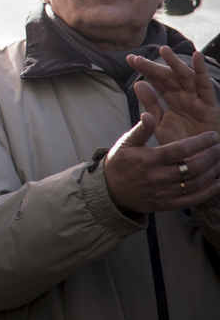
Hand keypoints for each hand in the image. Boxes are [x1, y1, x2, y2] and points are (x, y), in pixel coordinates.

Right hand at [103, 111, 219, 212]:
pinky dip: (208, 192)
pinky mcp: (167, 204)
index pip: (180, 149)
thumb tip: (148, 115)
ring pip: (196, 183)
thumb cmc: (119, 163)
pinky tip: (217, 182)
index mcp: (149, 160)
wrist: (110, 191)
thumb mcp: (126, 143)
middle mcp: (158, 177)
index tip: (213, 136)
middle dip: (211, 156)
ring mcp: (164, 192)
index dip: (200, 143)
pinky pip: (193, 199)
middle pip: (193, 167)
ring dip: (212, 172)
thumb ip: (141, 130)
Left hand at [129, 48, 219, 144]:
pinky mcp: (211, 107)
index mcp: (172, 98)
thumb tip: (138, 83)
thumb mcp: (160, 123)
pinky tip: (196, 57)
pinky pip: (206, 86)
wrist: (199, 163)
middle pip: (168, 76)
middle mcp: (185, 96)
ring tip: (163, 50)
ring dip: (175, 63)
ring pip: (186, 77)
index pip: (157, 80)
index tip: (129, 59)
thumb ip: (151, 104)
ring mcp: (198, 100)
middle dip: (153, 66)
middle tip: (137, 58)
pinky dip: (202, 71)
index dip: (145, 69)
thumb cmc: (181, 144)